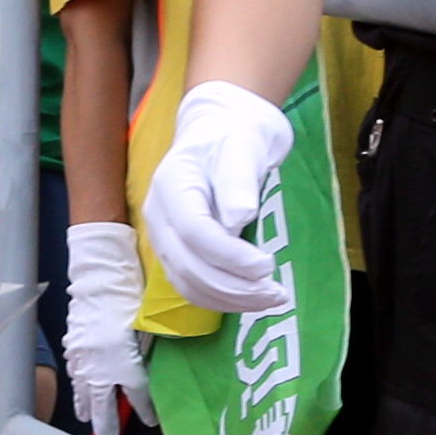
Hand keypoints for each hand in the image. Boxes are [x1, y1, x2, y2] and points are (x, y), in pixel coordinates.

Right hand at [62, 222, 152, 434]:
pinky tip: (79, 392)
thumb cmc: (131, 300)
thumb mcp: (147, 330)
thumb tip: (148, 373)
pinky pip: (75, 376)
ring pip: (84, 394)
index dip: (144, 412)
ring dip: (87, 410)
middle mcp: (101, 369)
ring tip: (87, 421)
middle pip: (103, 408)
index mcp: (125, 367)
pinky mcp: (73, 349)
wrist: (101, 280)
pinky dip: (77, 387)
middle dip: (107, 429)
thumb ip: (147, 357)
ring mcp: (83, 361)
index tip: (149, 423)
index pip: (138, 398)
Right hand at [140, 81, 294, 315]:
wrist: (221, 135)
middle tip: (276, 293)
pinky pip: (192, 286)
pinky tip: (251, 299)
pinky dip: (221, 299)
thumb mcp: (241, 149)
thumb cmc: (233, 139)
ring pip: (188, 283)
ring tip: (271, 299)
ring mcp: (163, 238)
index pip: (194, 232)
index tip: (267, 266)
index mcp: (171, 185)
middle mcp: (159, 215)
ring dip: (229, 299)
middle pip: (188, 265)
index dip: (230, 256)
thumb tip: (240, 217)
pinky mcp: (175, 253)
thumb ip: (237, 181)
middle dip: (234, 286)